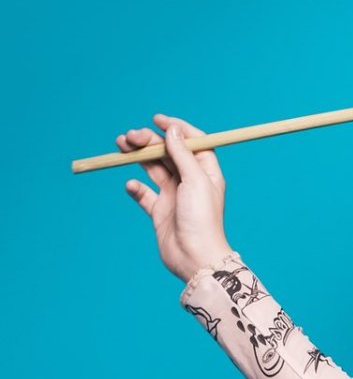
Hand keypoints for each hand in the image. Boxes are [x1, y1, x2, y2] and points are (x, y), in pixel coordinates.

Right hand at [118, 112, 231, 284]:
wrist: (195, 258)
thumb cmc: (202, 220)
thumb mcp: (195, 180)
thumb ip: (182, 153)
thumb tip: (172, 129)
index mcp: (206, 172)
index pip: (192, 142)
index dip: (176, 129)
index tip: (157, 120)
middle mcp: (190, 182)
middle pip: (168, 152)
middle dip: (149, 141)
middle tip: (130, 136)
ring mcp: (174, 196)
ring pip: (153, 169)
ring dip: (137, 157)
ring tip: (121, 146)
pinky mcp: (161, 212)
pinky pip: (144, 194)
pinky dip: (136, 187)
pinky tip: (131, 186)